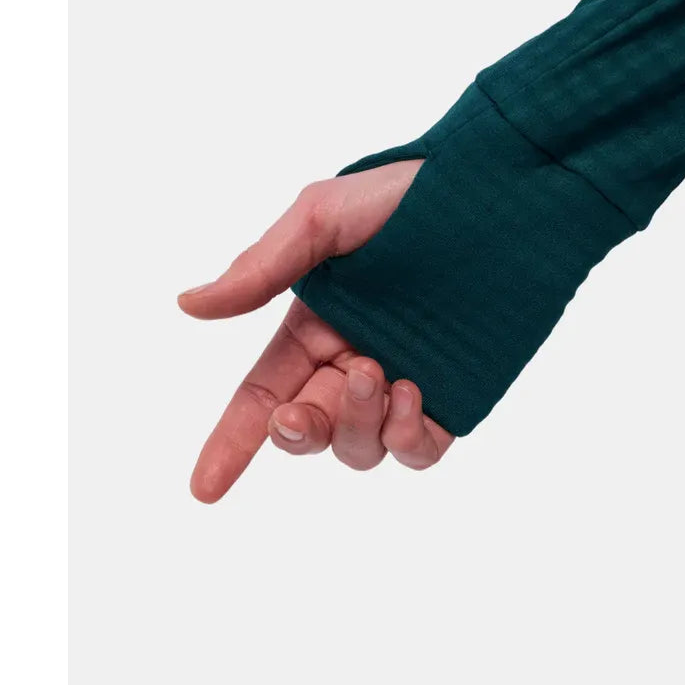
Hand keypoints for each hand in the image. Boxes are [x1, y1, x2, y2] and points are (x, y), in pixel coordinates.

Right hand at [177, 160, 453, 502]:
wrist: (495, 194)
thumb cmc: (405, 196)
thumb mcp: (321, 219)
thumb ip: (261, 269)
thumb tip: (189, 305)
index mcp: (314, 327)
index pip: (262, 395)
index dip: (230, 443)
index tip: (204, 489)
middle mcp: (354, 360)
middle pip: (309, 430)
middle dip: (298, 432)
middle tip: (300, 412)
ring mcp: (404, 379)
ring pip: (360, 447)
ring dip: (356, 424)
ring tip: (375, 371)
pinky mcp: (455, 392)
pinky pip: (418, 449)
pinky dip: (405, 440)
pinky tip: (411, 395)